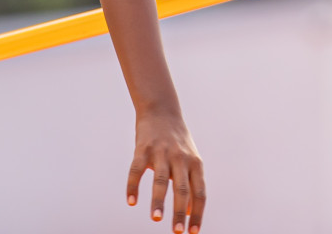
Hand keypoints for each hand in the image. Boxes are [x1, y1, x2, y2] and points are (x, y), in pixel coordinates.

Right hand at [127, 107, 205, 233]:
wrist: (161, 109)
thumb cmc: (178, 142)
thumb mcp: (190, 160)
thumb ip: (191, 184)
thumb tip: (190, 212)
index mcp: (195, 164)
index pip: (199, 193)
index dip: (197, 214)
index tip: (193, 233)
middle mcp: (180, 158)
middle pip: (182, 189)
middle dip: (179, 212)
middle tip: (177, 232)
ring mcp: (161, 152)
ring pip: (161, 180)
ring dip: (159, 201)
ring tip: (156, 219)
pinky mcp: (143, 148)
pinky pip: (137, 170)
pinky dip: (133, 186)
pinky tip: (132, 201)